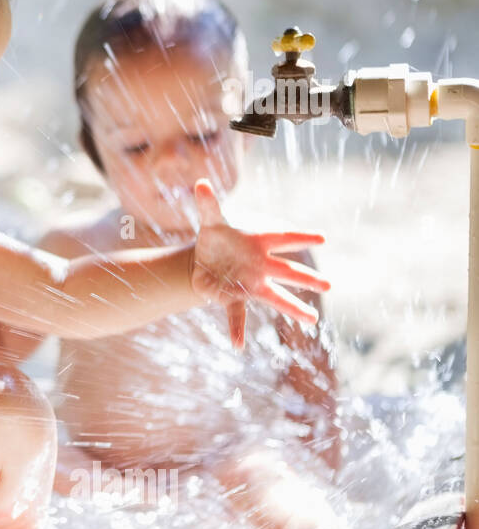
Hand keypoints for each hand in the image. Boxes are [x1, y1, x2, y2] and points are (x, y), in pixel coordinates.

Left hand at [189, 179, 330, 348]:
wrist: (205, 257)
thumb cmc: (217, 235)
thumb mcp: (211, 219)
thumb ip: (208, 204)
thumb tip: (200, 183)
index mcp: (260, 242)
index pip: (284, 238)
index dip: (301, 237)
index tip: (321, 237)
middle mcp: (262, 265)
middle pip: (288, 272)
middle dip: (306, 279)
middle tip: (328, 285)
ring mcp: (251, 283)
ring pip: (275, 297)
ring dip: (293, 308)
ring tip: (313, 319)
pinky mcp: (234, 297)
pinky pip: (237, 315)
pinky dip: (235, 330)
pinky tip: (237, 345)